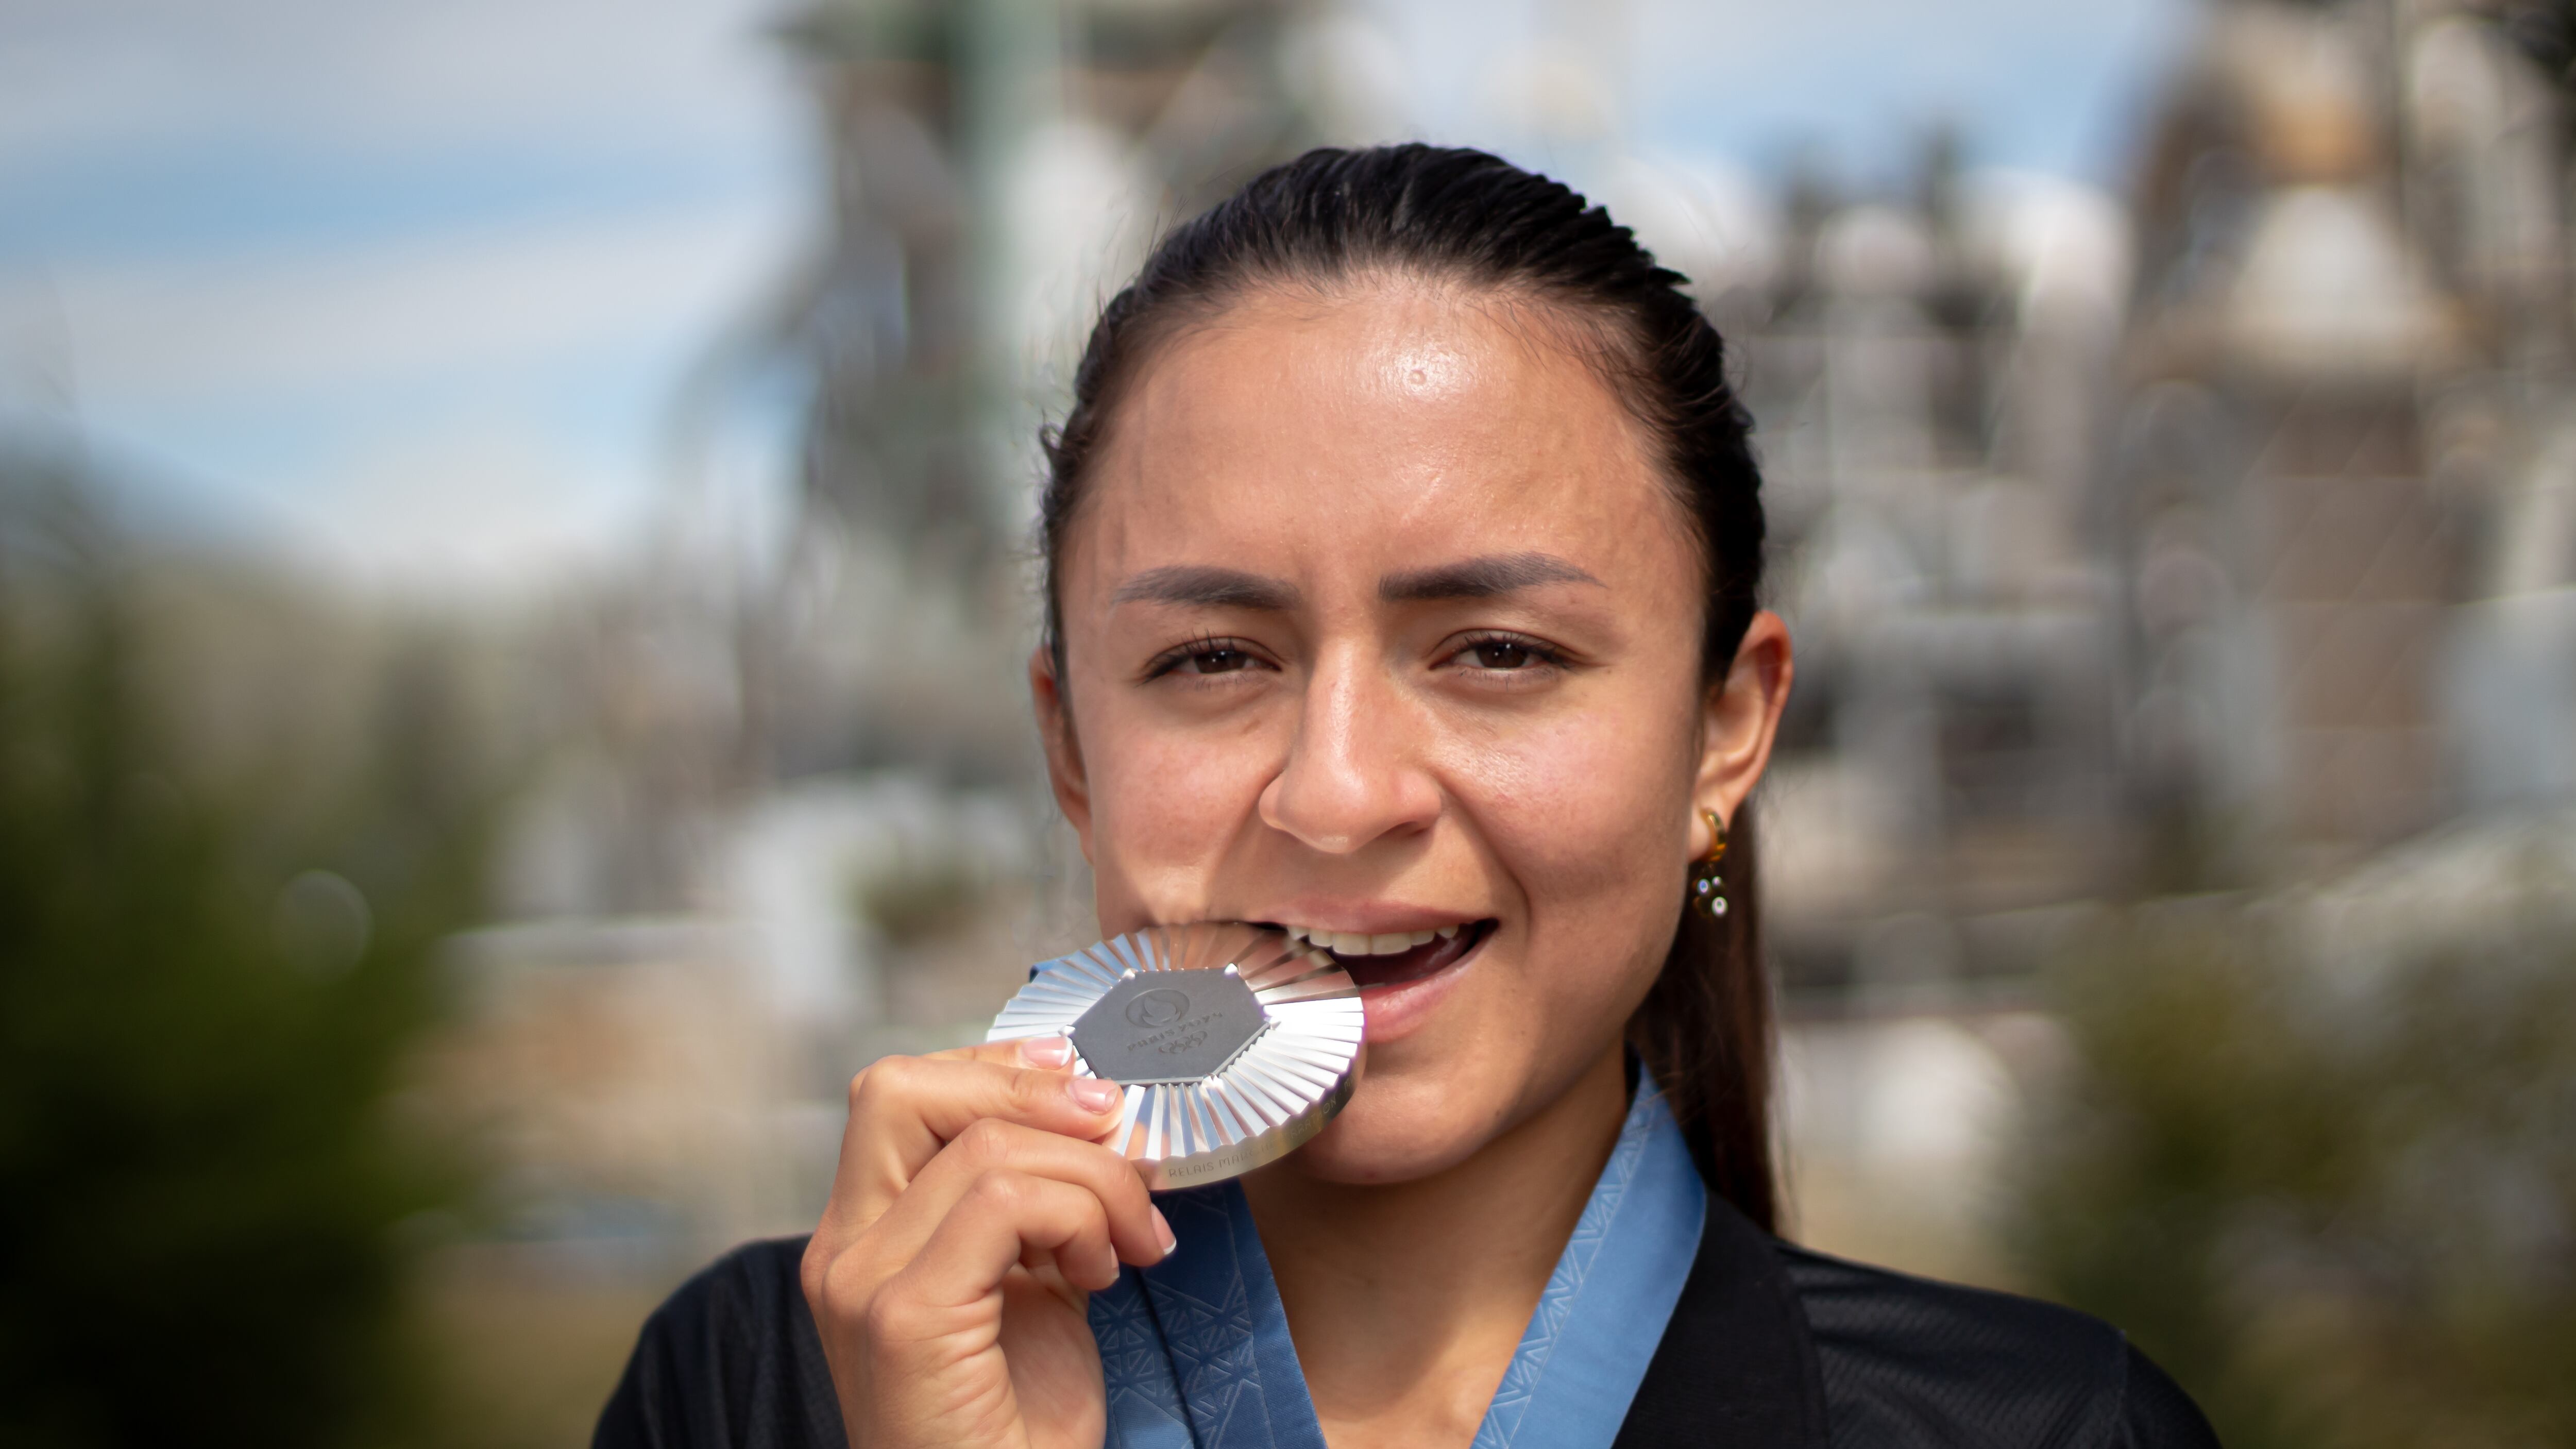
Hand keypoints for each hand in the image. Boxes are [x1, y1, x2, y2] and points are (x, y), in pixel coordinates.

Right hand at [801, 1037, 1173, 1448]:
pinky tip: (1103, 1276)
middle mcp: (841, 1251)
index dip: (997, 1071)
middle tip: (1118, 1138)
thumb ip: (1031, 1206)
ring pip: (985, 1146)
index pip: (900, 1093)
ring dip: (1092, 1178)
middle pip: (902, 1088)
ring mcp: (861, 1284)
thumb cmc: (1018, 1429)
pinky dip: (1081, 1218)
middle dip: (1030, 1093)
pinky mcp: (904, 1319)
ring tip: (1126, 1246)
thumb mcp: (1029, 1285)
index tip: (1087, 1093)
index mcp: (862, 1236)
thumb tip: (1093, 1115)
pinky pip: (1006, 1202)